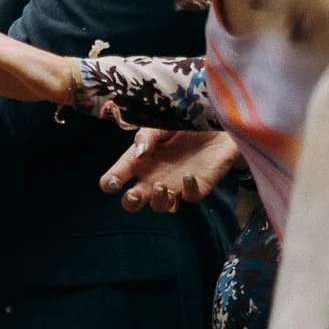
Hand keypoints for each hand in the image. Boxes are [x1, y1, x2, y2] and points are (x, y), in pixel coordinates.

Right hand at [102, 127, 239, 212]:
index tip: (112, 183)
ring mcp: (176, 184)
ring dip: (158, 201)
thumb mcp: (160, 124)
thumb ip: (146, 136)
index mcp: (139, 161)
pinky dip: (188, 190)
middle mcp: (154, 177)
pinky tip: (188, 176)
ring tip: (161, 186)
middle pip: (135, 200)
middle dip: (131, 202)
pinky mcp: (199, 186)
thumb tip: (139, 154)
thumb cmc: (183, 123)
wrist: (218, 124)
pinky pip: (191, 197)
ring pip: (162, 206)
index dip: (110, 183)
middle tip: (134, 195)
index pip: (117, 177)